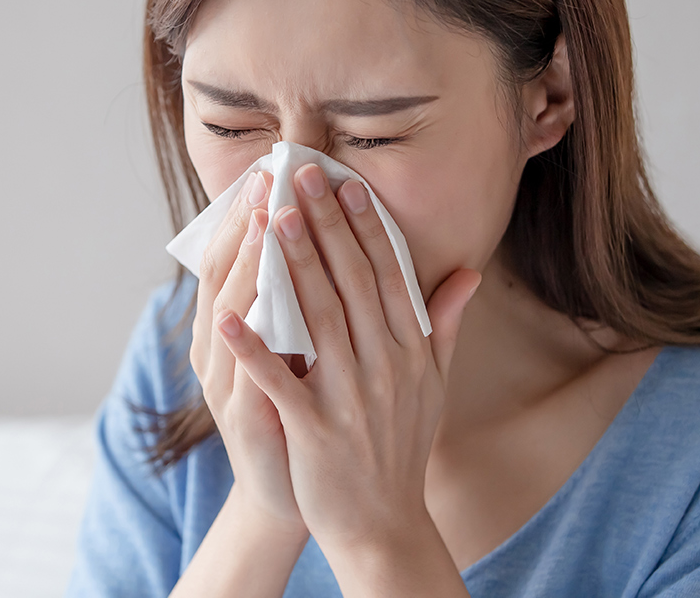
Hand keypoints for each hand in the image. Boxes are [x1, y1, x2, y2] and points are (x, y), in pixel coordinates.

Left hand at [213, 163, 481, 559]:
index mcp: (412, 352)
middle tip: (301, 177)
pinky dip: (254, 349)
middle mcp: (386, 368)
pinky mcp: (315, 431)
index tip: (345, 183)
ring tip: (276, 219)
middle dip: (326, 227)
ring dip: (296, 267)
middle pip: (353, 284)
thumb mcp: (434, 383)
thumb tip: (470, 271)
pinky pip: (281, 382)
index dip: (366, 227)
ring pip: (321, 320)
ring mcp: (351, 399)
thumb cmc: (402, 445)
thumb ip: (446, 324)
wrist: (384, 522)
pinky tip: (229, 315)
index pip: (389, 276)